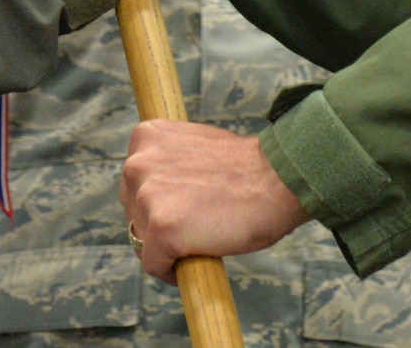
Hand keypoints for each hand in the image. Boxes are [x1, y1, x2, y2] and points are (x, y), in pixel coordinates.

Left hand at [119, 120, 310, 281]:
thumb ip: (169, 162)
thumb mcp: (194, 147)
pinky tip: (195, 262)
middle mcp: (139, 163)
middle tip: (192, 229)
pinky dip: (171, 272)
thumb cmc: (245, 168)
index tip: (179, 210)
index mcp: (146, 137)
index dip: (156, 202)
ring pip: (141, 240)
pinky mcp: (161, 229)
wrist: (276, 180)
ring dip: (166, 248)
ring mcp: (148, 197)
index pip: (134, 183)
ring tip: (199, 242)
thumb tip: (159, 189)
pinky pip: (153, 265)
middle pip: (134, 212)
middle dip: (157, 225)